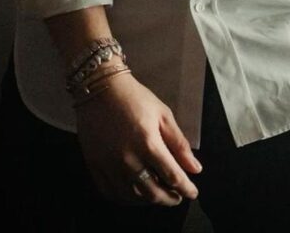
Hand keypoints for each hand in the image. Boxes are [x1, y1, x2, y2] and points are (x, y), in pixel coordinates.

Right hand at [75, 71, 201, 206]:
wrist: (100, 88)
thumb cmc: (135, 98)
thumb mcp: (163, 115)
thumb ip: (179, 144)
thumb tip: (195, 168)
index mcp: (148, 144)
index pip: (173, 177)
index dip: (186, 188)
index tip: (193, 192)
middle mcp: (128, 160)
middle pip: (153, 193)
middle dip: (170, 198)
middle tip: (177, 197)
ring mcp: (109, 166)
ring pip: (133, 197)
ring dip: (149, 200)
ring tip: (158, 195)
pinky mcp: (95, 166)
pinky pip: (111, 193)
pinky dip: (126, 199)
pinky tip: (134, 194)